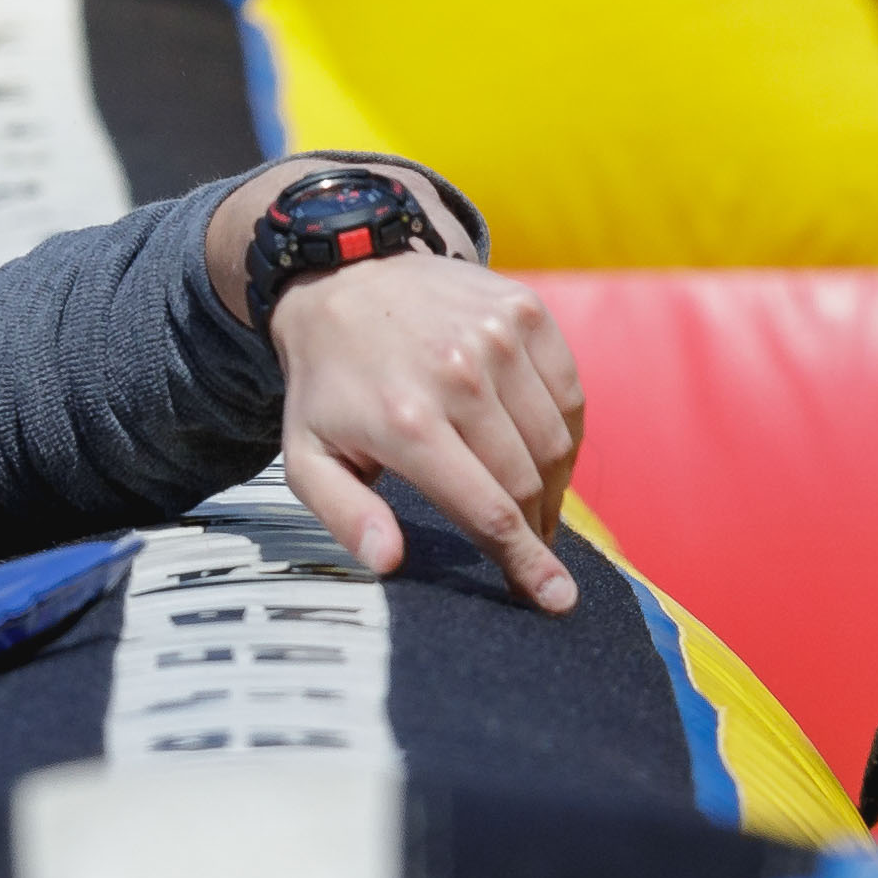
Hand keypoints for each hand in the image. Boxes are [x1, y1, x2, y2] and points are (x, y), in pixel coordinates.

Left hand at [274, 252, 586, 608]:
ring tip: (532, 500)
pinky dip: (564, 433)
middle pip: (528, 482)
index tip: (557, 601)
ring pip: (556, 442)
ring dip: (552, 485)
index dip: (527, 563)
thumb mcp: (307, 456)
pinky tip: (538, 446)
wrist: (345, 277)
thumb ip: (344, 513)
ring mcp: (499, 337)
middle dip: (536, 528)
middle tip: (529, 546)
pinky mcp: (526, 311)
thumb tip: (388, 560)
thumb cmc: (330, 384)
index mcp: (407, 422)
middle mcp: (459, 375)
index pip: (490, 510)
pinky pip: (569, 395)